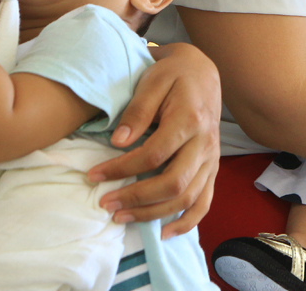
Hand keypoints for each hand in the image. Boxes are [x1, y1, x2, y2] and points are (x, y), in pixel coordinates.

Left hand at [89, 42, 220, 238]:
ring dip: (153, 213)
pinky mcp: (212, 167)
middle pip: (173, 183)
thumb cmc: (173, 75)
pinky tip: (165, 233)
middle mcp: (205, 143)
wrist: (203, 71)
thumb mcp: (152, 81)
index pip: (153, 154)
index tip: (93, 174)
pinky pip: (205, 201)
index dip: (121, 169)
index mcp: (190, 119)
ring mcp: (211, 158)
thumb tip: (118, 142)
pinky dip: (187, 222)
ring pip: (187, 197)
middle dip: (136, 198)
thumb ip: (137, 111)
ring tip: (121, 218)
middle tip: (105, 204)